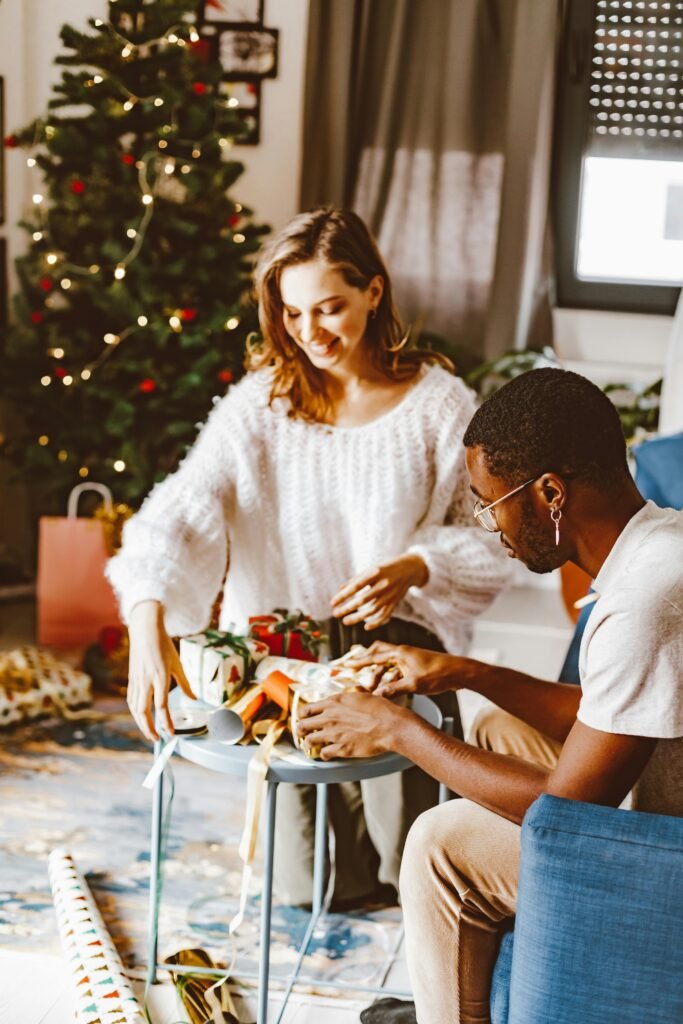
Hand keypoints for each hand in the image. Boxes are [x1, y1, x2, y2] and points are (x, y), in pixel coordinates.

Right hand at [127, 600, 195, 741]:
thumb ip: (185, 683)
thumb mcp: (177, 663)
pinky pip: (132, 701)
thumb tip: (194, 699)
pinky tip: (141, 718)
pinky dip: (136, 713)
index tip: (171, 733)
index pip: (161, 706)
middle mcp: (145, 681)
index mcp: (159, 677)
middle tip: (158, 740)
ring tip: (150, 733)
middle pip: (144, 712)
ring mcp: (136, 680)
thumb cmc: (163, 645)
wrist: (144, 631)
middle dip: (149, 728)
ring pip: (135, 708)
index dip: (166, 722)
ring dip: (141, 723)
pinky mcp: (131, 679)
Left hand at [297, 690, 404, 759]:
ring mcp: (334, 734)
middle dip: (301, 729)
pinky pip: (323, 753)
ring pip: (310, 740)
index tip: (304, 717)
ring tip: (310, 744)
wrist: (390, 726)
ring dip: (309, 742)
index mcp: (334, 702)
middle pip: (303, 725)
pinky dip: (323, 754)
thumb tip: (348, 695)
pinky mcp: (341, 748)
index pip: (308, 708)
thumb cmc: (381, 709)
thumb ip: (349, 697)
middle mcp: (330, 717)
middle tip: (302, 732)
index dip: (303, 714)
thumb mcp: (362, 696)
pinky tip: (326, 753)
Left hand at [331, 554, 427, 629]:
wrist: (410, 568)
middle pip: (363, 600)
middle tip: (335, 614)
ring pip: (373, 609)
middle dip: (347, 608)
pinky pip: (385, 615)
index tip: (332, 603)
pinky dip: (376, 622)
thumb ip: (357, 579)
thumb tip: (340, 589)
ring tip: (345, 621)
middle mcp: (384, 584)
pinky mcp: (395, 602)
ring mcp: (390, 594)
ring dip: (358, 617)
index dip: (343, 595)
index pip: (356, 586)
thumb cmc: (386, 567)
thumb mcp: (371, 569)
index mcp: (376, 572)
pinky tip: (366, 627)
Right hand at [341, 641, 461, 698]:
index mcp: (400, 653)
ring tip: (370, 689)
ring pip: (388, 666)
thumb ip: (394, 689)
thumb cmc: (439, 674)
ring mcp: (409, 661)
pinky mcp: (415, 668)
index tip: (345, 665)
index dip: (358, 661)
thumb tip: (376, 696)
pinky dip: (389, 680)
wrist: (460, 672)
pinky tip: (387, 691)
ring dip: (379, 676)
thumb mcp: (414, 684)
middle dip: (366, 662)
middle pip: (378, 654)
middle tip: (353, 670)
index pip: (374, 656)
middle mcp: (403, 654)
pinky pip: (396, 672)